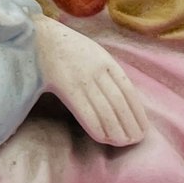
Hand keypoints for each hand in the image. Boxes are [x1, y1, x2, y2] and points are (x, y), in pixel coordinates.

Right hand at [34, 20, 145, 146]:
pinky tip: (104, 138)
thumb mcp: (94, 52)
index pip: (128, 91)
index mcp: (106, 60)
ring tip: (124, 142)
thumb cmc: (67, 49)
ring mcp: (81, 79)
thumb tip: (123, 100)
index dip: (137, 112)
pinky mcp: (66, 88)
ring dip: (116, 130)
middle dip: (130, 124)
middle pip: (119, 102)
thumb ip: (108, 72)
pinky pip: (85, 112)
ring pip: (105, 109)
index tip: (144, 127)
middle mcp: (96, 70)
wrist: (40, 39)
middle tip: (137, 140)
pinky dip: (97, 127)